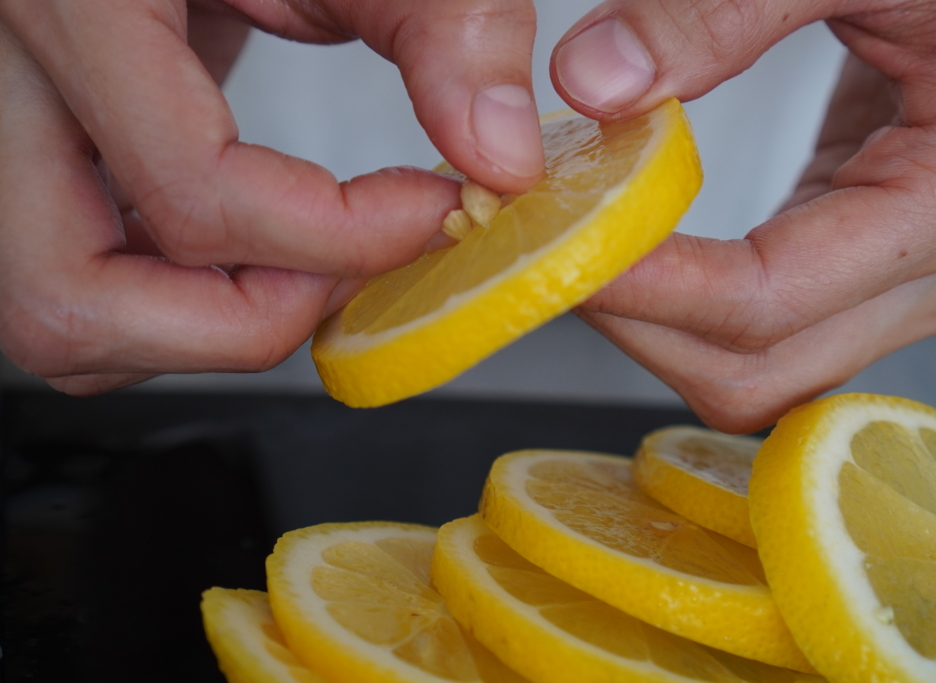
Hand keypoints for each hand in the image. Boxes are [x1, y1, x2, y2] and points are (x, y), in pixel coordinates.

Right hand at [0, 0, 543, 393]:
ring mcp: (16, 129)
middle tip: (343, 275)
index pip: (193, 193)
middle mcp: (13, 82)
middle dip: (238, 323)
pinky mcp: (47, 157)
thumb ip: (440, 18)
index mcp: (79, 4)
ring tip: (307, 267)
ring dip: (199, 332)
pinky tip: (261, 255)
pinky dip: (180, 307)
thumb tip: (497, 155)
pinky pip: (89, 286)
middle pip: (72, 301)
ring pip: (61, 318)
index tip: (431, 212)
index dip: (338, 236)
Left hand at [552, 0, 935, 432]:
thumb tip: (593, 82)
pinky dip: (699, 300)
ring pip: (767, 366)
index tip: (556, 250)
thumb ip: (729, 6)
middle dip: (641, 325)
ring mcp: (930, 276)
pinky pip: (782, 325)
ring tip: (587, 247)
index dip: (650, 288)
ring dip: (664, 325)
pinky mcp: (893, 263)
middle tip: (550, 254)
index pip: (772, 296)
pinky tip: (647, 240)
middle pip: (760, 368)